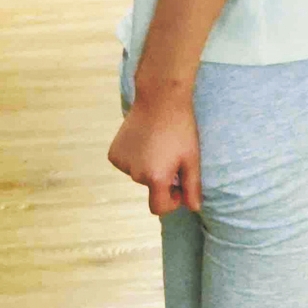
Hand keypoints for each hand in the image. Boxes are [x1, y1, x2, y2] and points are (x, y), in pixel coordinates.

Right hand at [109, 93, 199, 215]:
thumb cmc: (181, 129)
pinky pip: (127, 163)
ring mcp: (122, 164)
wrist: (160, 99)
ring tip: (159, 144)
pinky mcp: (113, 154)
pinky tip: (144, 140)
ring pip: (138, 174)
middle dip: (162, 177)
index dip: (171, 202)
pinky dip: (135, 157)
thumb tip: (194, 208)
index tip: (178, 188)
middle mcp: (135, 175)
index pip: (158, 208)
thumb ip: (192, 186)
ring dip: (148, 166)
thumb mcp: (192, 158)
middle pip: (150, 187)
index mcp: (156, 178)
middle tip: (172, 154)